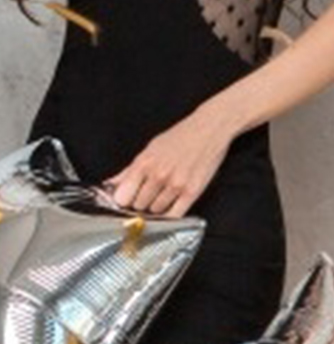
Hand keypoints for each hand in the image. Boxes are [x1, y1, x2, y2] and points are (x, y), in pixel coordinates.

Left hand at [105, 104, 235, 216]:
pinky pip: (175, 215)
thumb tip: (112, 183)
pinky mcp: (193, 191)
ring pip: (156, 211)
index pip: (122, 197)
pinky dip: (170, 215)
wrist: (211, 128)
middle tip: (149, 194)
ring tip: (164, 194)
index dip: (124, 200)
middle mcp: (158, 175)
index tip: (127, 199)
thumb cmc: (182, 135)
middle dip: (142, 202)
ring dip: (157, 207)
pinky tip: (171, 205)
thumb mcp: (151, 148)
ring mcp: (176, 184)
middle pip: (138, 205)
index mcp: (144, 163)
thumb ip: (130, 169)